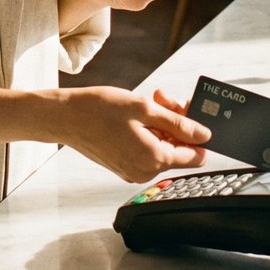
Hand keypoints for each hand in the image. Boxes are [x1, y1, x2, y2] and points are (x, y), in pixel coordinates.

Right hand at [57, 85, 210, 181]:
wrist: (64, 117)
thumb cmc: (99, 110)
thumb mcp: (144, 108)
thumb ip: (178, 123)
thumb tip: (204, 135)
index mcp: (154, 158)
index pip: (196, 156)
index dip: (197, 132)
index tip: (188, 112)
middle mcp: (145, 171)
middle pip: (178, 150)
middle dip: (175, 124)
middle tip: (161, 98)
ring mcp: (133, 171)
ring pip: (162, 149)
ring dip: (160, 126)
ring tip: (146, 102)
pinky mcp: (123, 167)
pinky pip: (146, 152)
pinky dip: (146, 134)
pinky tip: (133, 116)